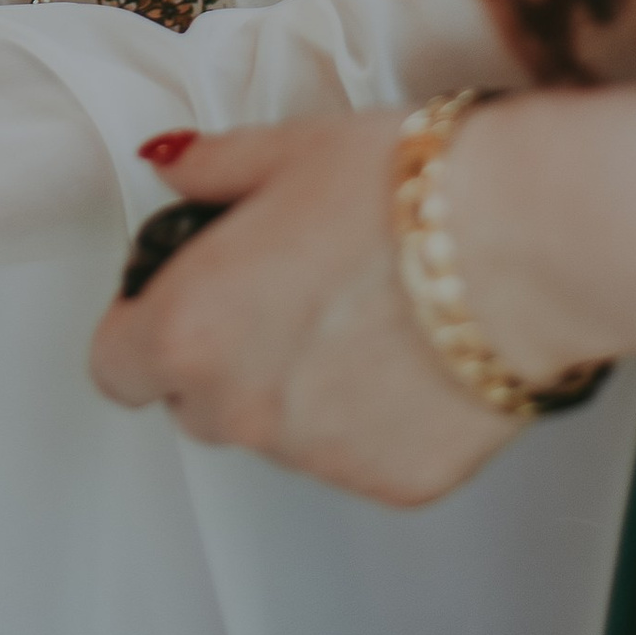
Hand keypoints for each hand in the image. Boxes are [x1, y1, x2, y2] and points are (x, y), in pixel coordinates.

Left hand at [88, 120, 519, 504]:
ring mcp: (317, 458)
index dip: (139, 331)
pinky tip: (413, 355)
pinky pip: (356, 457)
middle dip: (223, 357)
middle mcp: (243, 410)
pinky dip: (372, 420)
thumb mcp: (285, 150)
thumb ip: (208, 169)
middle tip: (285, 293)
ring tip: (365, 313)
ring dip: (298, 389)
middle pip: (196, 403)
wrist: (519, 245)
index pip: (116, 368)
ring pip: (278, 431)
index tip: (173, 301)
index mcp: (192, 330)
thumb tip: (169, 163)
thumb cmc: (402, 189)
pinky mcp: (392, 485)